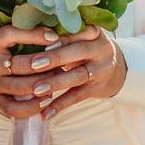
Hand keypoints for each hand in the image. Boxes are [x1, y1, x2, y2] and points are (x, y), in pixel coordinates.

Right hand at [0, 25, 61, 118]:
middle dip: (48, 63)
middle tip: (66, 61)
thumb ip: (19, 35)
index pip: (12, 35)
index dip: (35, 35)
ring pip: (22, 87)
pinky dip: (32, 107)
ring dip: (45, 84)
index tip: (54, 36)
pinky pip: (14, 109)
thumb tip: (52, 33)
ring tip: (60, 80)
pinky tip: (46, 100)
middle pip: (23, 64)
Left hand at [5, 24, 126, 118]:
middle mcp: (101, 48)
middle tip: (33, 64)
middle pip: (79, 52)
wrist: (113, 69)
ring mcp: (101, 69)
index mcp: (94, 31)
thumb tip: (30, 34)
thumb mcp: (81, 37)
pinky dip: (60, 105)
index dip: (60, 37)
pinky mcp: (98, 88)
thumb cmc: (85, 49)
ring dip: (56, 83)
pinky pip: (77, 96)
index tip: (41, 41)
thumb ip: (63, 35)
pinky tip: (45, 113)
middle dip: (55, 58)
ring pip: (78, 76)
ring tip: (36, 89)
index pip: (78, 31)